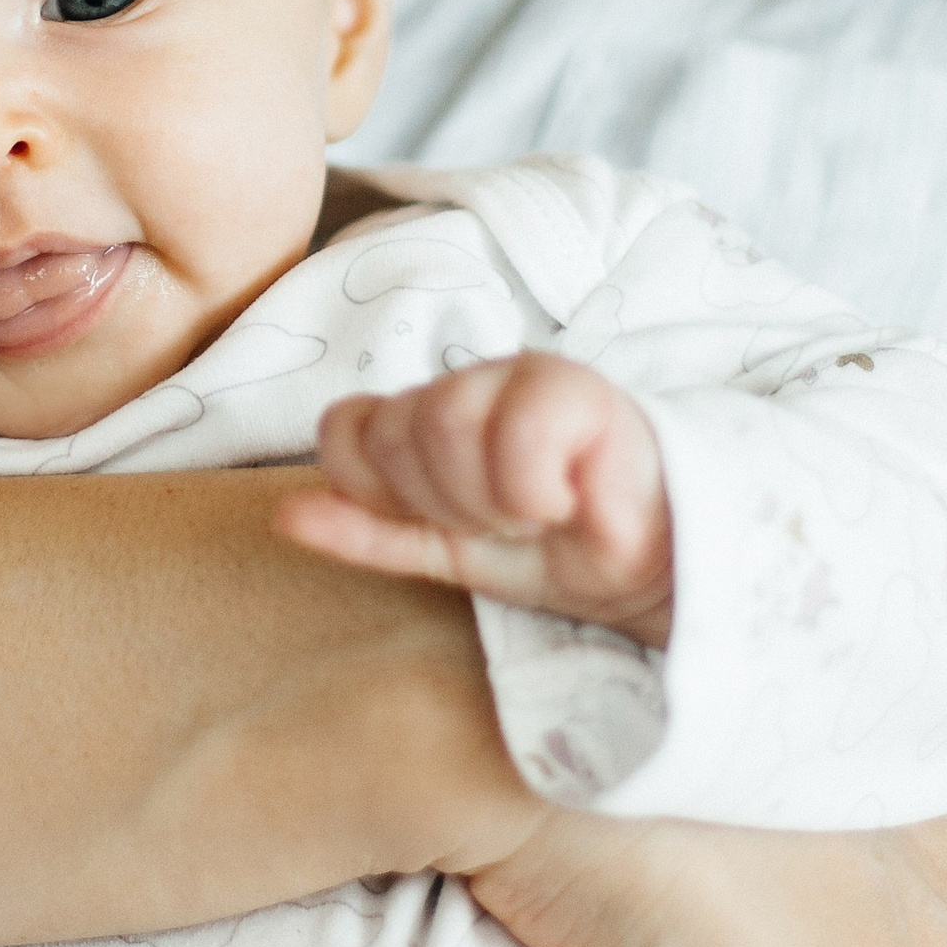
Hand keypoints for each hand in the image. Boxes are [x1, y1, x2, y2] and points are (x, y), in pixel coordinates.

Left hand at [277, 354, 672, 646]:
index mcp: (427, 415)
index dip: (378, 489)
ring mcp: (523, 378)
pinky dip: (540, 492)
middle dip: (446, 502)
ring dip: (494, 499)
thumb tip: (284, 515)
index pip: (347, 428)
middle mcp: (469, 384)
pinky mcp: (584, 390)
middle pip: (396, 431)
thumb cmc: (558, 550)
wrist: (662, 567)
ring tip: (541, 512)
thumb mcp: (450, 554)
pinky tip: (573, 501)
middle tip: (505, 523)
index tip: (437, 523)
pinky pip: (522, 435)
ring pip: (447, 424)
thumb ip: (368, 532)